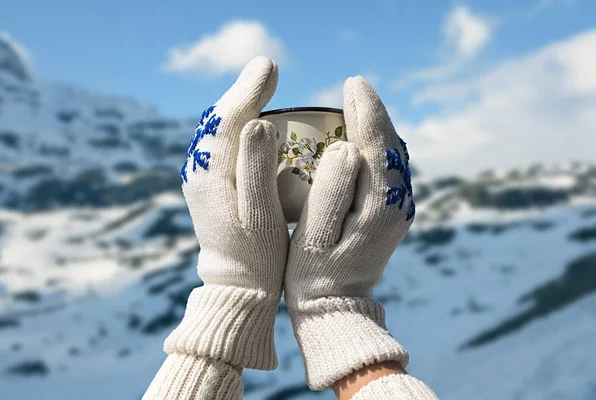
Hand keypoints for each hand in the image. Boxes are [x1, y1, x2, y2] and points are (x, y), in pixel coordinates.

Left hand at [164, 56, 287, 369]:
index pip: (226, 122)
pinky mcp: (209, 186)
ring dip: (238, 106)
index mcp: (211, 178)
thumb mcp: (261, 216)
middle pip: (217, 121)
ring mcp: (201, 179)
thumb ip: (255, 169)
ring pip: (217, 131)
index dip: (248, 91)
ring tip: (261, 85)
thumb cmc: (257, 256)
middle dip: (242, 92)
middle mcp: (198, 173)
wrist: (235, 287)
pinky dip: (237, 126)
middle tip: (267, 70)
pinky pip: (221, 145)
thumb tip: (256, 122)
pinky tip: (253, 119)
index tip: (270, 67)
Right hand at [284, 76, 414, 389]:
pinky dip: (377, 147)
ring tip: (356, 106)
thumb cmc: (315, 274)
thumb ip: (332, 190)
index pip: (378, 144)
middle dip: (374, 113)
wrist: (336, 307)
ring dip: (377, 128)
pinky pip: (389, 169)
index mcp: (380, 205)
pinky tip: (361, 138)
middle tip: (353, 89)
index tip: (353, 83)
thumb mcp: (316, 236)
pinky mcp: (392, 212)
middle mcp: (398, 203)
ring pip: (394, 155)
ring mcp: (399, 209)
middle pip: (391, 145)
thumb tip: (348, 146)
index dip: (366, 110)